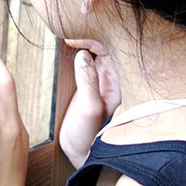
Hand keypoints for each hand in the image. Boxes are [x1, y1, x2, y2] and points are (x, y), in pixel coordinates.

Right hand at [58, 40, 121, 168]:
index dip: (94, 41)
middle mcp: (112, 81)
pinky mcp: (87, 86)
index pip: (111, 52)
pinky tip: (67, 49)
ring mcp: (99, 83)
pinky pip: (85, 63)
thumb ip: (88, 81)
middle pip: (105, 49)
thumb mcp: (88, 109)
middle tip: (70, 33)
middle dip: (90, 38)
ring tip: (67, 37)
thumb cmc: (87, 136)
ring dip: (83, 44)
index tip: (74, 39)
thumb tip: (83, 55)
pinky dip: (77, 53)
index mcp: (118, 85)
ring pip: (95, 54)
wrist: (78, 152)